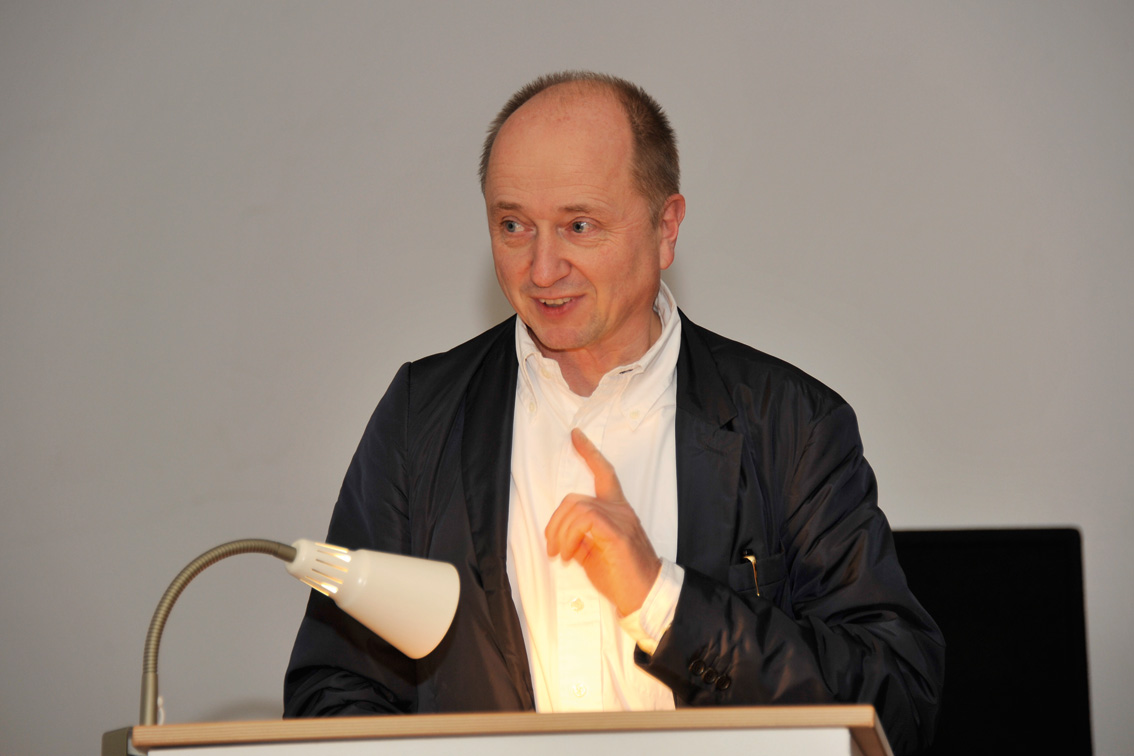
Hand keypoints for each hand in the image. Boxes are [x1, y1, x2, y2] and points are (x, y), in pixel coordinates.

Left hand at [545, 428, 660, 615]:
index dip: (589, 452)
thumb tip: (561, 534)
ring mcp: (620, 520)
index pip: (604, 473)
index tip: (576, 435)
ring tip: (561, 554)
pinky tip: (569, 555)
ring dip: (560, 533)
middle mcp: (620, 510)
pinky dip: (569, 537)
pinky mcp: (617, 533)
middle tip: (552, 548)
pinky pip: (585, 520)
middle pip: (576, 498)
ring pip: (577, 508)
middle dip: (555, 522)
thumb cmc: (622, 577)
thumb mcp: (594, 553)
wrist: (645, 595)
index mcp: (617, 511)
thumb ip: (581, 537)